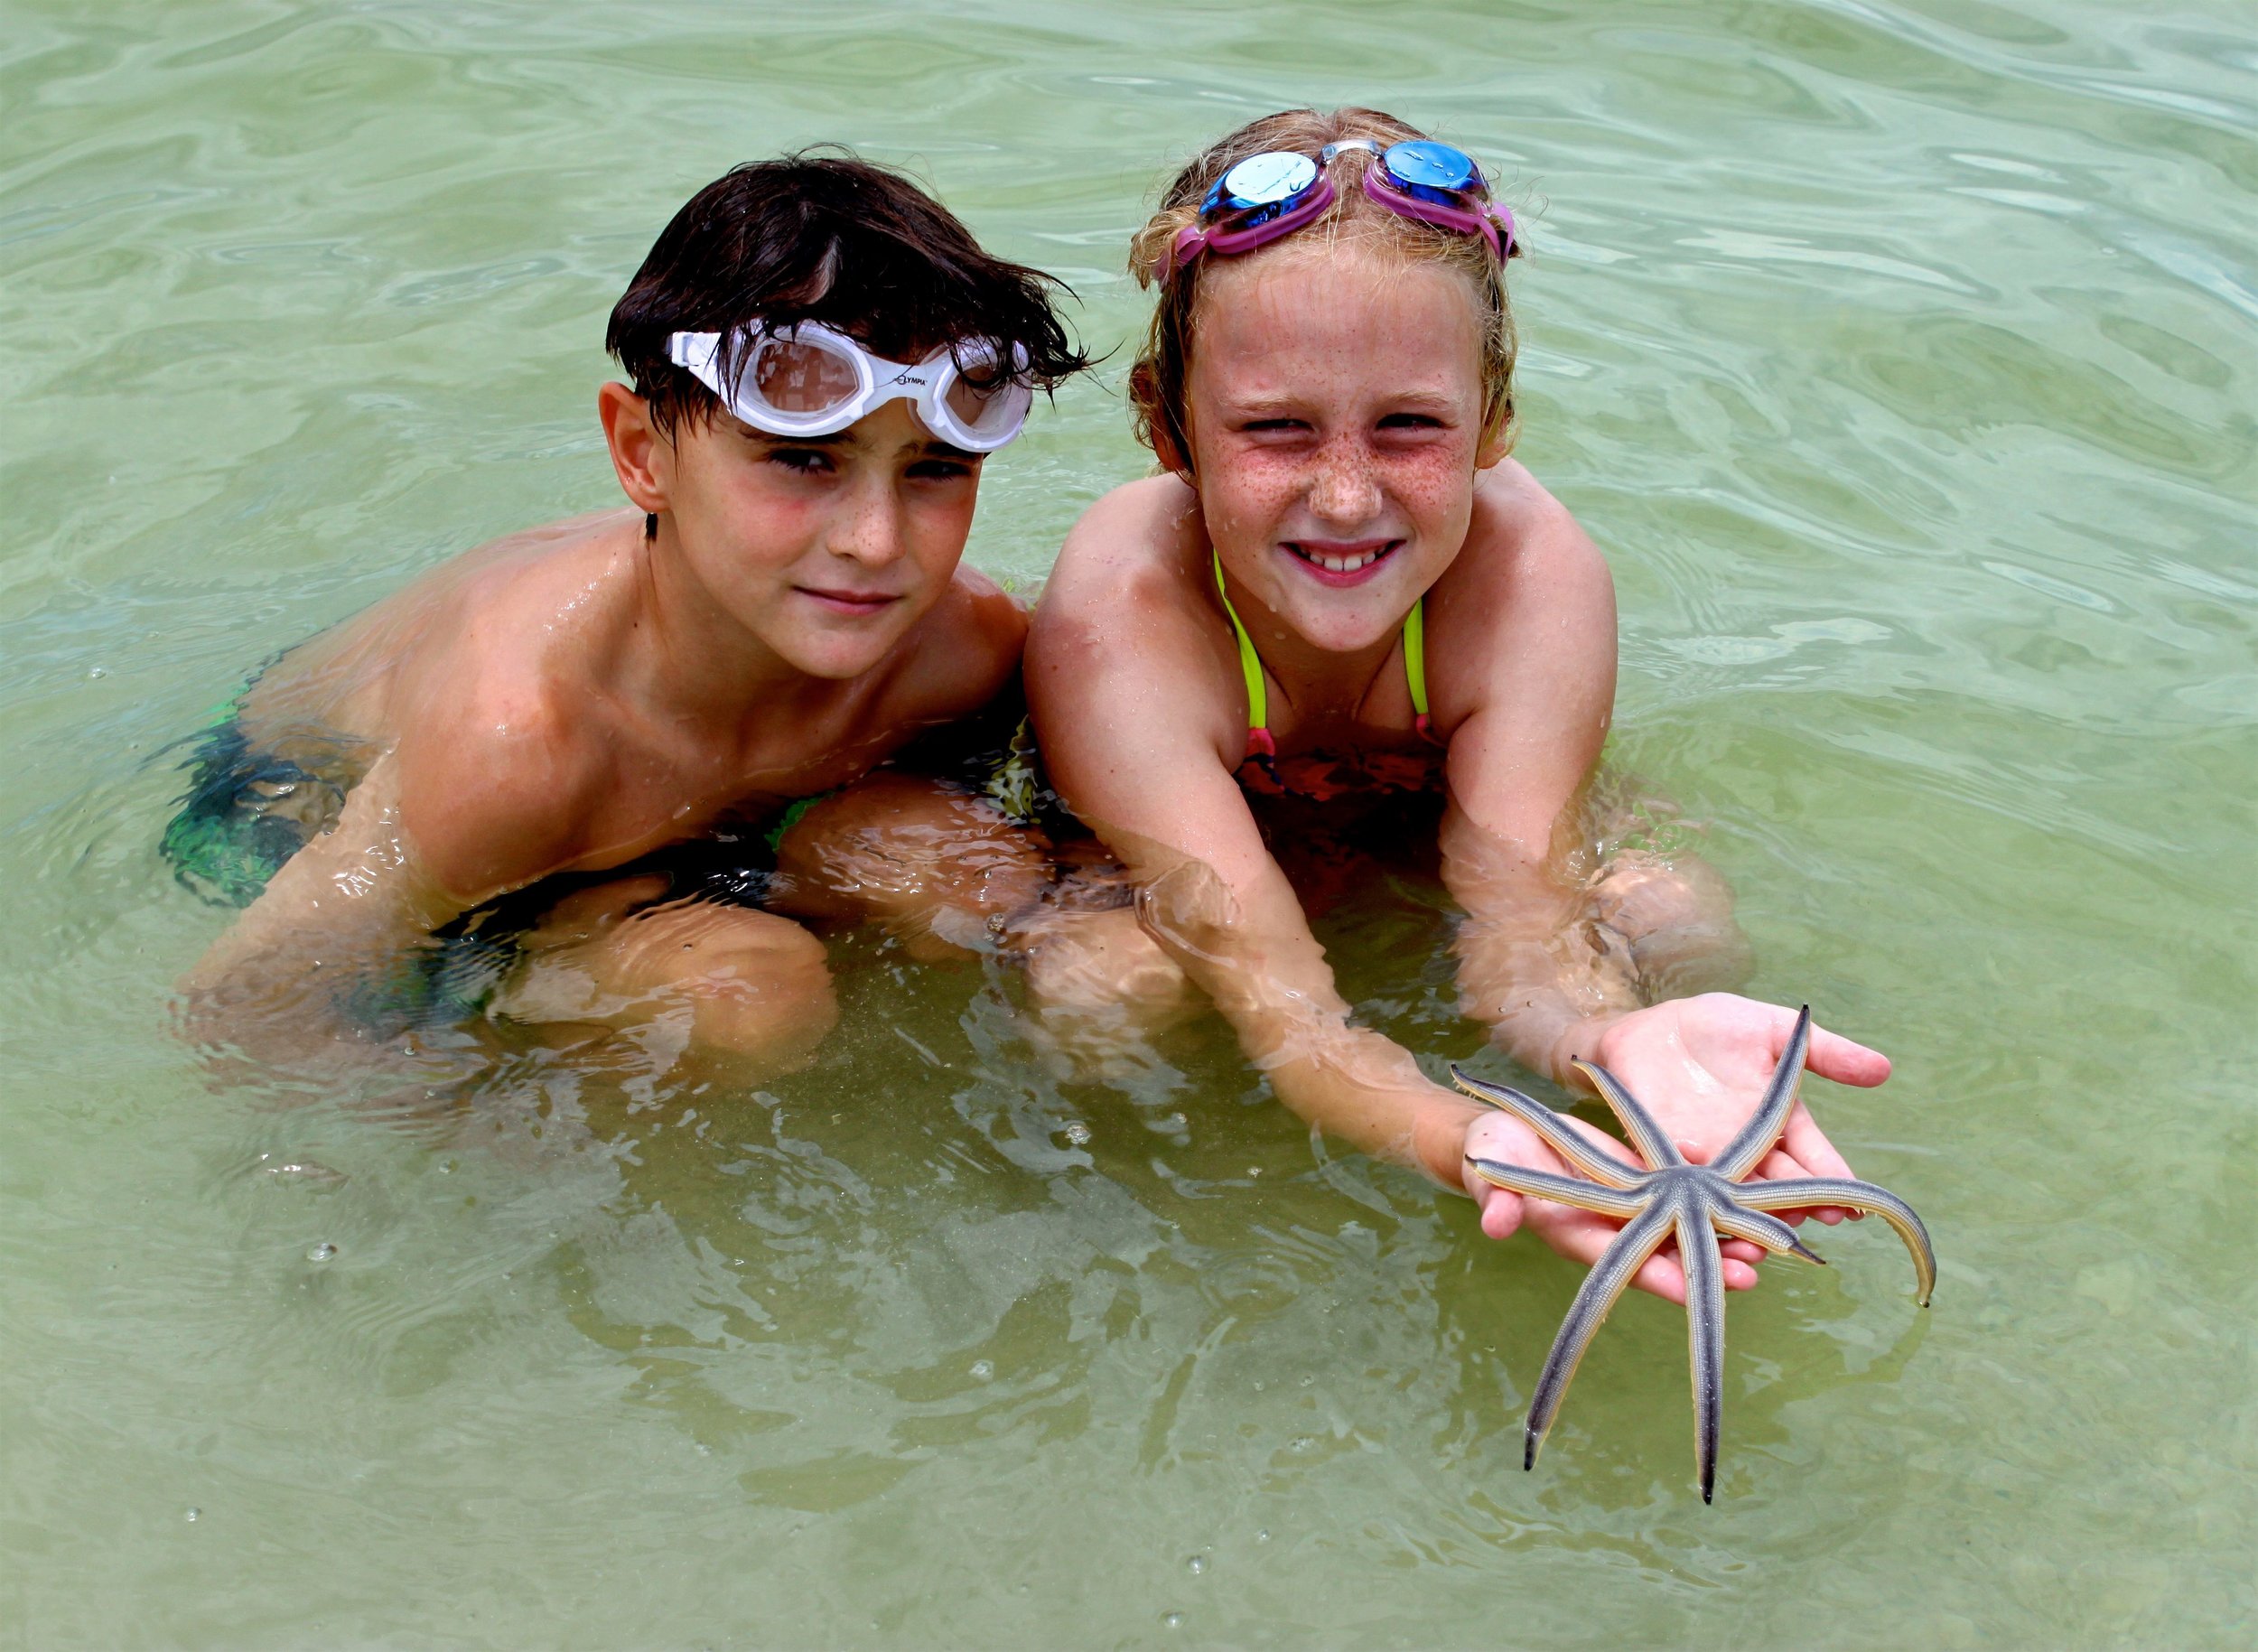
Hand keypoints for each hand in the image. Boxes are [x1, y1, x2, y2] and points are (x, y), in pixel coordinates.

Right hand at [1460, 1107, 1762, 1306]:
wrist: (1505, 1137)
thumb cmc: (1492, 1153)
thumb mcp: (1490, 1170)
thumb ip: (1497, 1198)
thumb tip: (1495, 1223)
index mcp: (1575, 1234)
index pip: (1621, 1262)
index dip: (1656, 1277)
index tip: (1691, 1290)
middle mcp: (1609, 1229)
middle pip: (1663, 1255)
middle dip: (1705, 1267)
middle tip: (1752, 1275)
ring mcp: (1629, 1208)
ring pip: (1682, 1230)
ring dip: (1721, 1239)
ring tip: (1767, 1245)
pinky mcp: (1642, 1184)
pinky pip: (1683, 1197)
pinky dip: (1714, 1201)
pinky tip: (1750, 1199)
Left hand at [1561, 992, 1888, 1225]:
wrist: (1650, 1024)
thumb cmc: (1716, 1027)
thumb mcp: (1773, 1030)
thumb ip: (1825, 1051)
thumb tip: (1883, 1069)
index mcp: (1779, 1125)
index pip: (1814, 1160)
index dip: (1832, 1181)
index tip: (1852, 1204)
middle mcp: (1746, 1151)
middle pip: (1776, 1188)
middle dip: (1794, 1207)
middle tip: (1810, 1222)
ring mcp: (1705, 1158)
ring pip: (1732, 1199)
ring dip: (1746, 1220)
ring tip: (1762, 1240)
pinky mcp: (1662, 1157)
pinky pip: (1678, 1185)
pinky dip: (1689, 1200)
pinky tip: (1700, 1212)